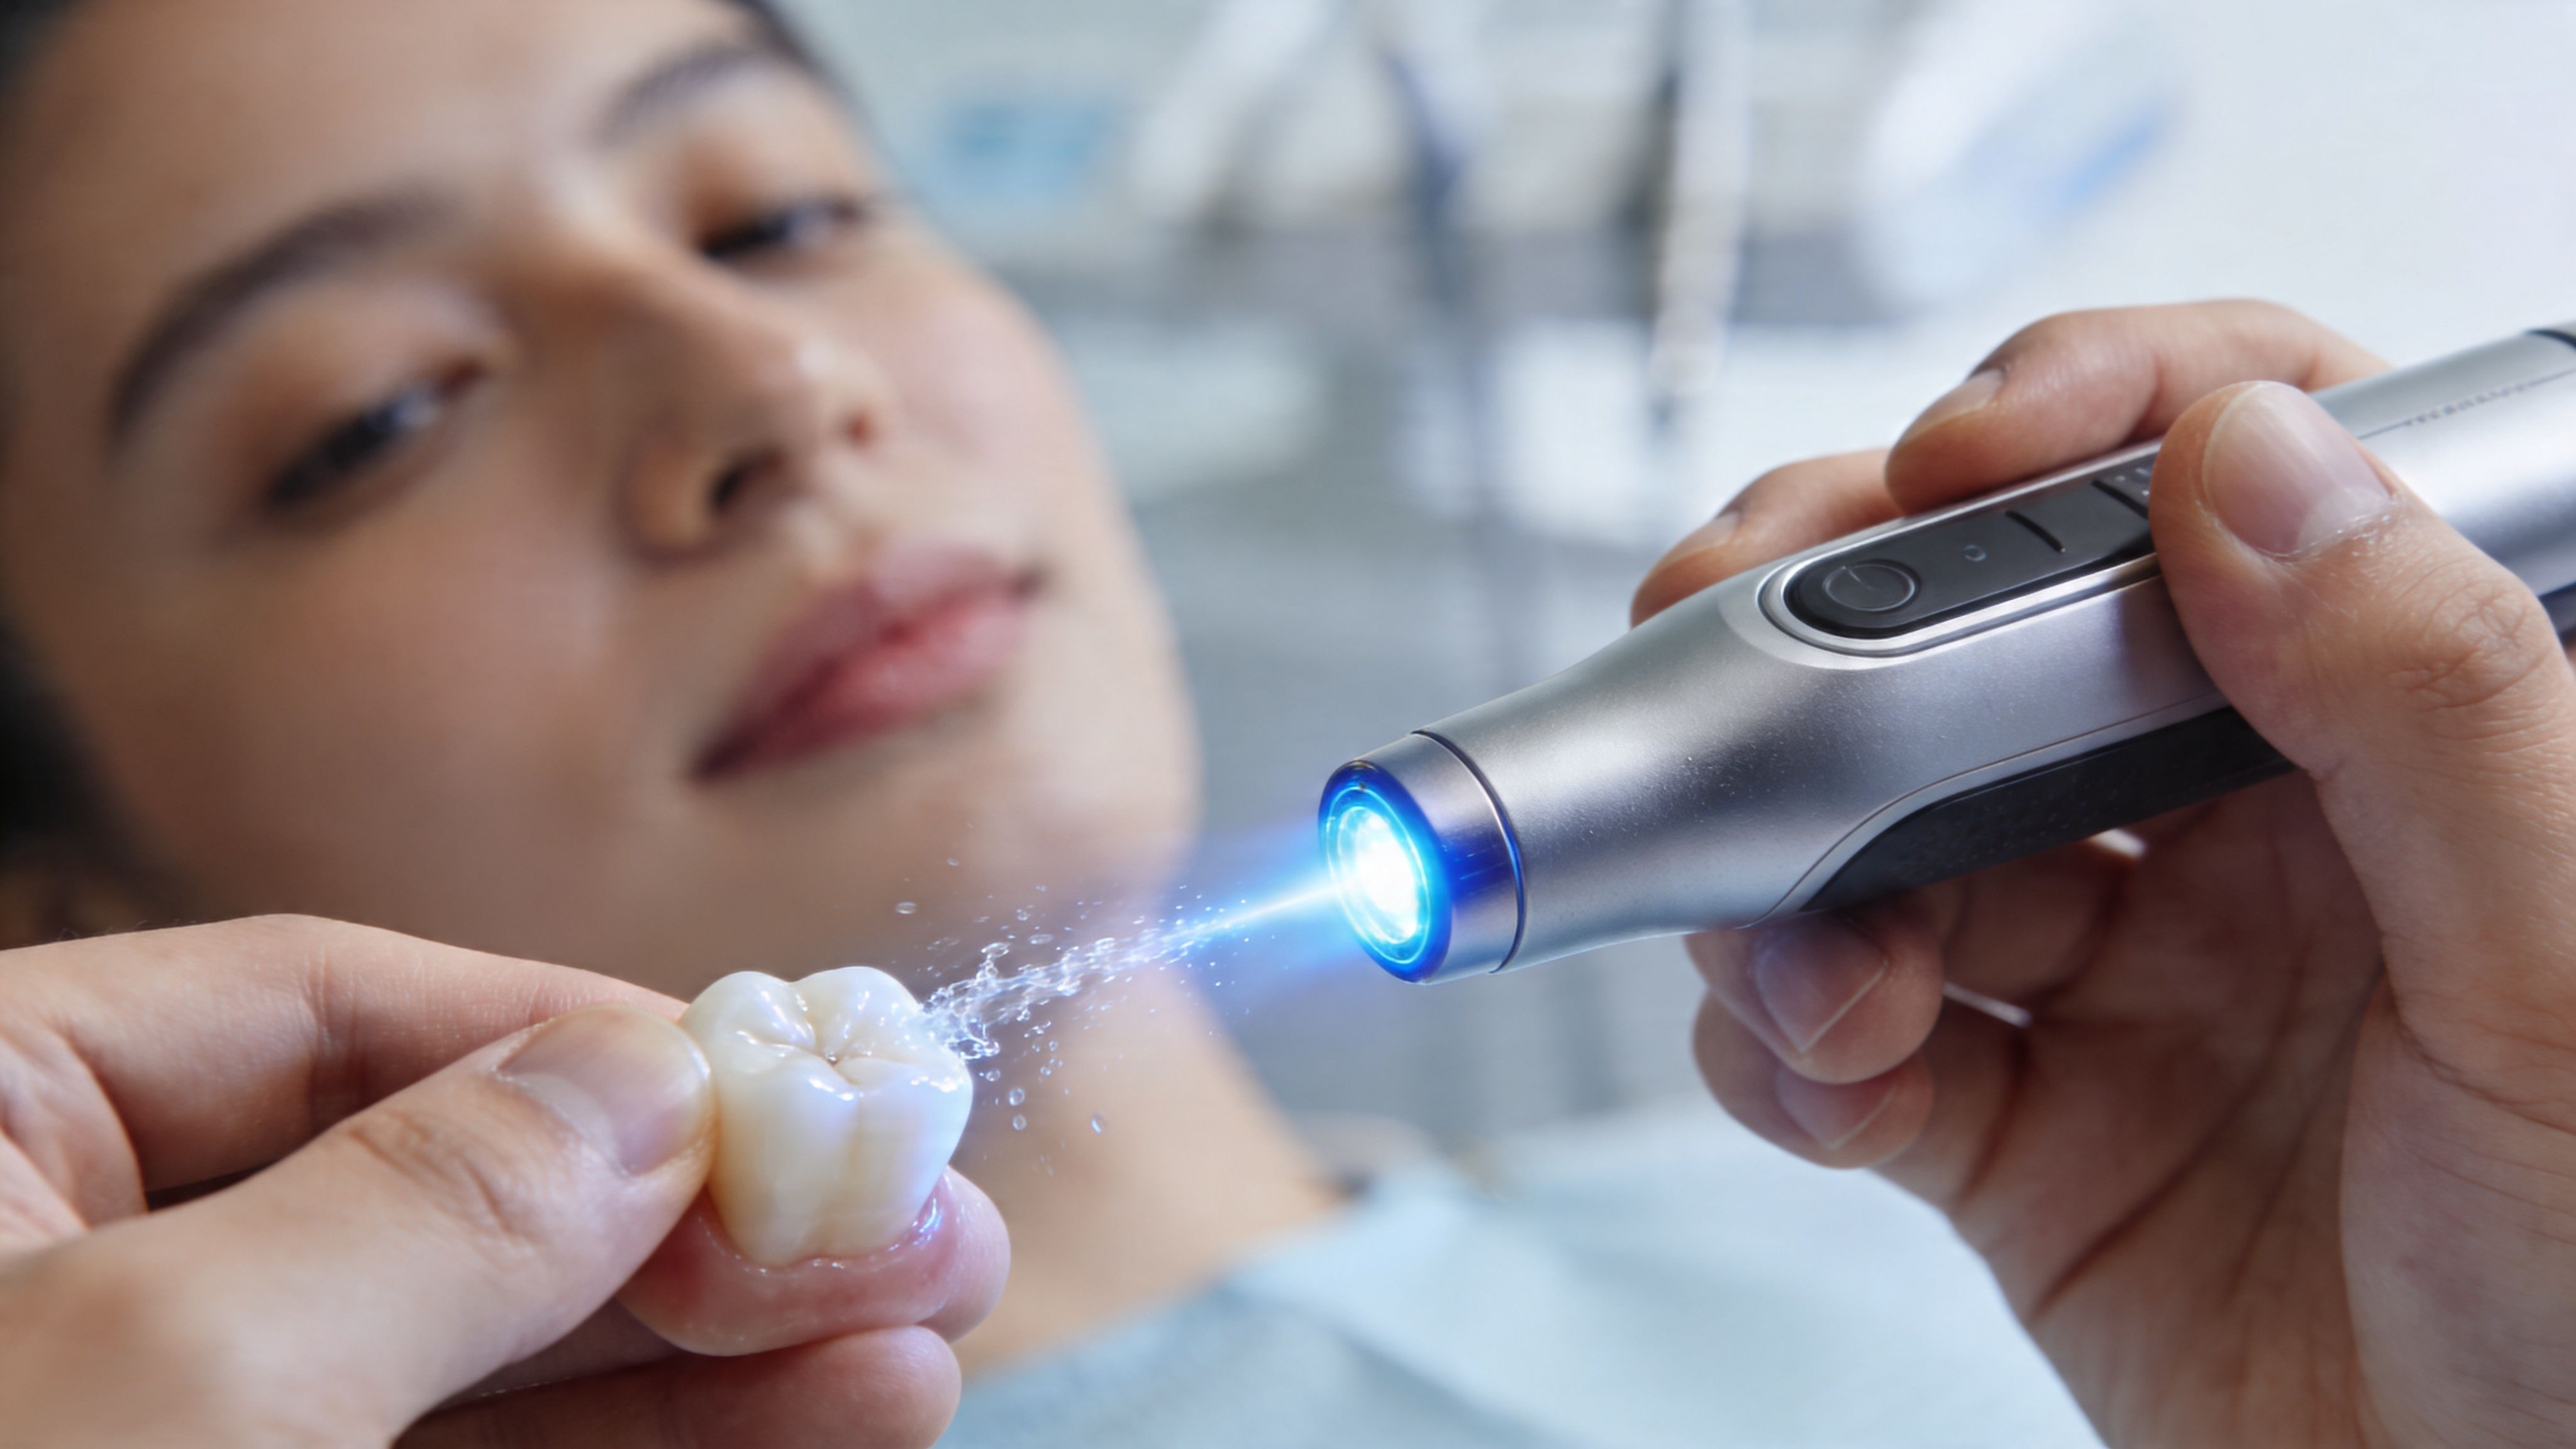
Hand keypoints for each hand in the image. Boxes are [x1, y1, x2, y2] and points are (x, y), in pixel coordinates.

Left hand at [0, 915, 1006, 1446]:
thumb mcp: (168, 1384)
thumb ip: (432, 1208)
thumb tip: (658, 1076)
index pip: (324, 1016)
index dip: (579, 1043)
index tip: (795, 1089)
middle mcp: (69, 1281)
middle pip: (441, 1196)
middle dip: (691, 1221)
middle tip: (925, 1227)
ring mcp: (161, 1440)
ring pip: (477, 1369)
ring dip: (708, 1360)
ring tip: (920, 1341)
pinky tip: (809, 1431)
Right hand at [1641, 300, 2575, 1445]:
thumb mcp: (2569, 976)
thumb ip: (2432, 696)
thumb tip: (2248, 456)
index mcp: (2423, 738)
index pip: (2240, 474)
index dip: (2085, 416)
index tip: (1956, 461)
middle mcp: (2254, 829)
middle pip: (1999, 639)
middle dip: (1840, 632)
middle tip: (1742, 656)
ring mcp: (2126, 975)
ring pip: (1882, 836)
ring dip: (1797, 879)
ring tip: (1823, 968)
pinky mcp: (2019, 1128)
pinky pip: (1845, 1035)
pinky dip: (1787, 1043)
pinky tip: (1829, 1068)